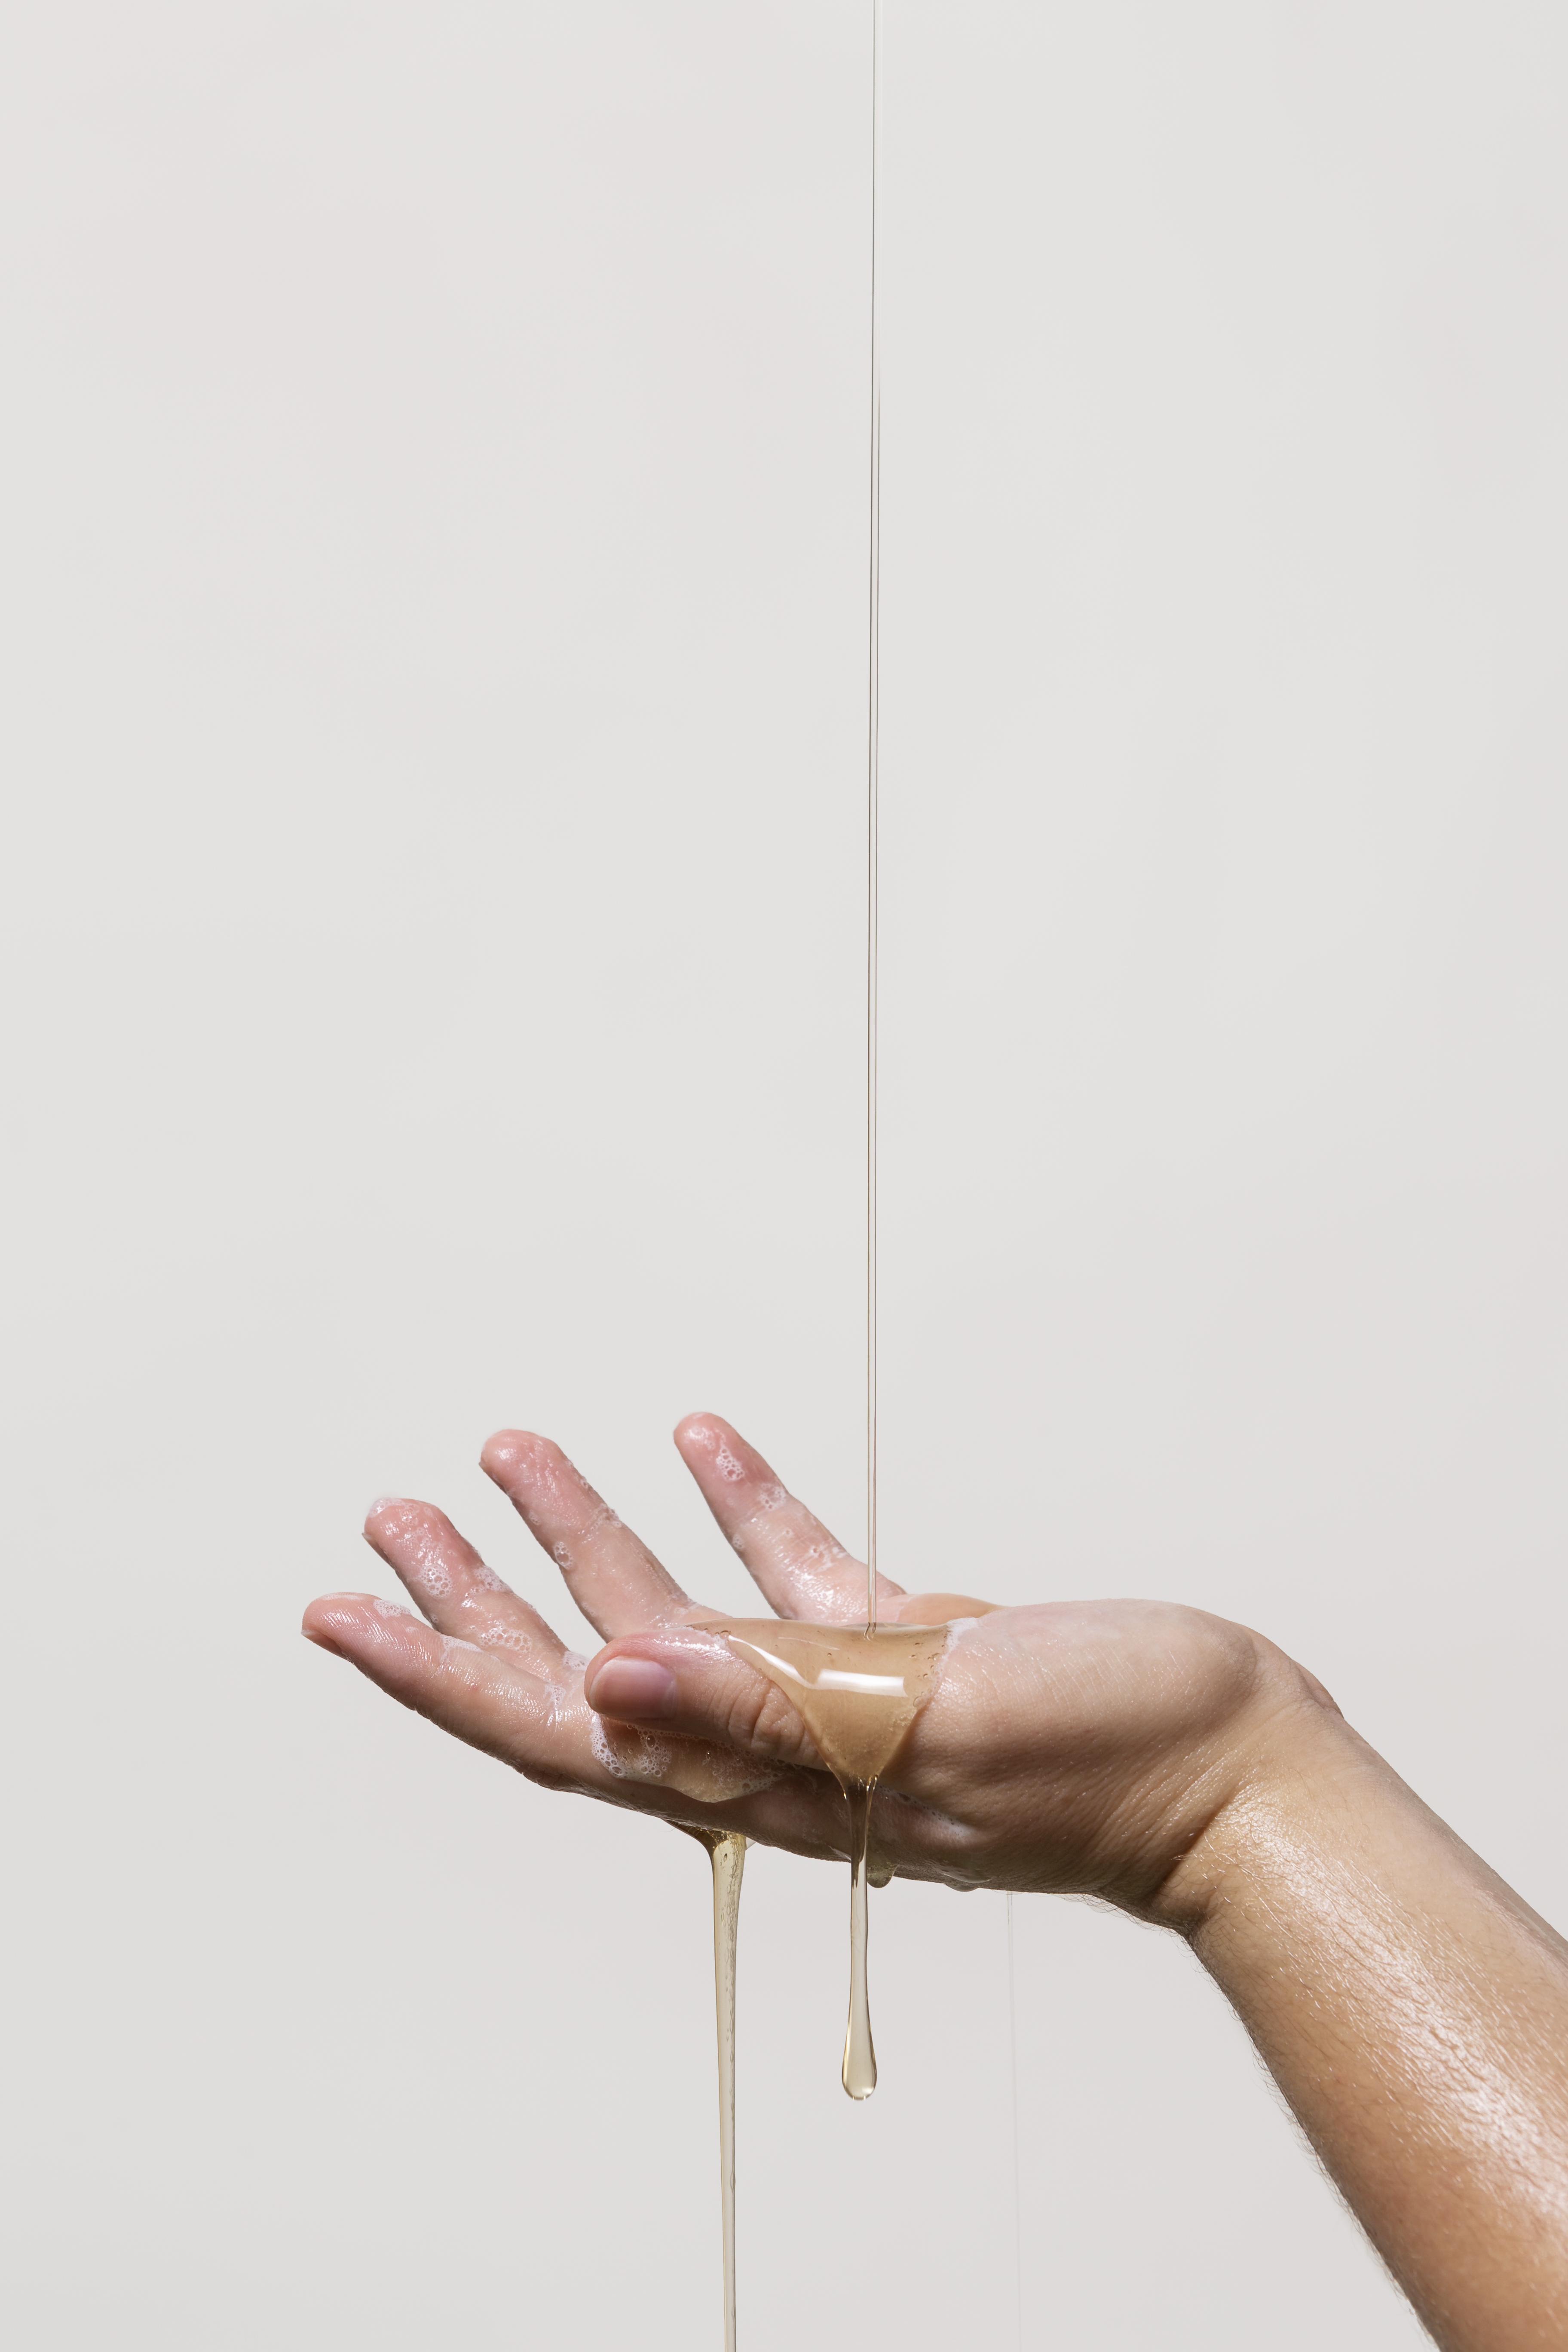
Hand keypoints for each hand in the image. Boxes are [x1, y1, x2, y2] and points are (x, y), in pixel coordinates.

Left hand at [303, 1414, 1333, 1919]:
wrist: (1238, 1777)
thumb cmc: (1107, 1763)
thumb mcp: (933, 1722)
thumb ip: (769, 1703)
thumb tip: (607, 1683)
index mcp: (763, 1778)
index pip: (557, 1729)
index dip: (439, 1672)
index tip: (343, 1612)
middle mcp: (776, 1748)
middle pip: (584, 1667)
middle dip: (478, 1596)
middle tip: (389, 1518)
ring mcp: (838, 1700)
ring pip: (676, 1608)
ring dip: (590, 1528)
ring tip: (513, 1449)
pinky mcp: (905, 1652)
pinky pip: (791, 1569)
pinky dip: (739, 1502)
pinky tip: (700, 1435)